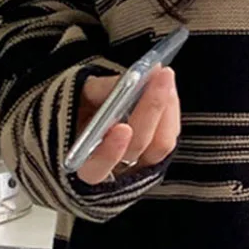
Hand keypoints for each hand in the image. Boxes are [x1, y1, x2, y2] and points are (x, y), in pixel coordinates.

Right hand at [74, 65, 180, 184]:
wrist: (89, 116)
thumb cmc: (78, 110)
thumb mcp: (76, 98)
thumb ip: (96, 92)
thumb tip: (124, 82)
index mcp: (82, 163)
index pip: (96, 168)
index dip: (109, 153)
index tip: (122, 128)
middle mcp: (113, 171)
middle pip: (136, 147)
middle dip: (150, 109)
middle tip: (159, 76)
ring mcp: (139, 166)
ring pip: (160, 144)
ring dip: (166, 106)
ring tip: (164, 77)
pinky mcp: (158, 156)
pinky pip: (170, 136)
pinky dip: (172, 111)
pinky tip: (168, 89)